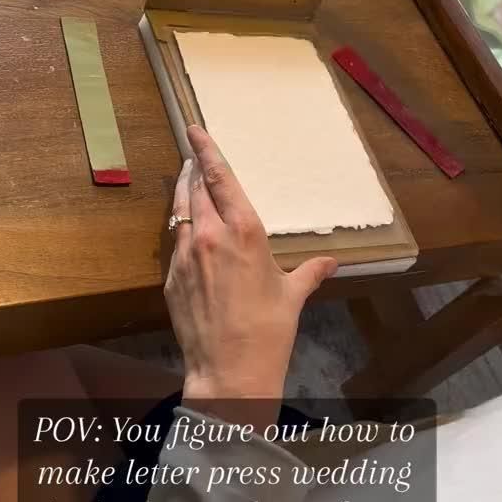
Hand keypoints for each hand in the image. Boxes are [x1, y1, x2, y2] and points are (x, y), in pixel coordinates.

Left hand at [164, 125, 336, 407]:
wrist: (229, 371)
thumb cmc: (268, 332)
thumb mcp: (292, 295)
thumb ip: (310, 271)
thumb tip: (330, 263)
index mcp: (244, 231)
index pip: (220, 178)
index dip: (206, 150)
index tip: (194, 130)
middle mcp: (210, 235)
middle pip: (195, 188)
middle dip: (193, 169)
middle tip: (193, 156)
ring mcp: (185, 256)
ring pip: (180, 212)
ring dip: (183, 195)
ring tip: (187, 183)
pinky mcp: (171, 278)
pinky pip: (175, 243)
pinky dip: (182, 231)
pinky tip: (189, 234)